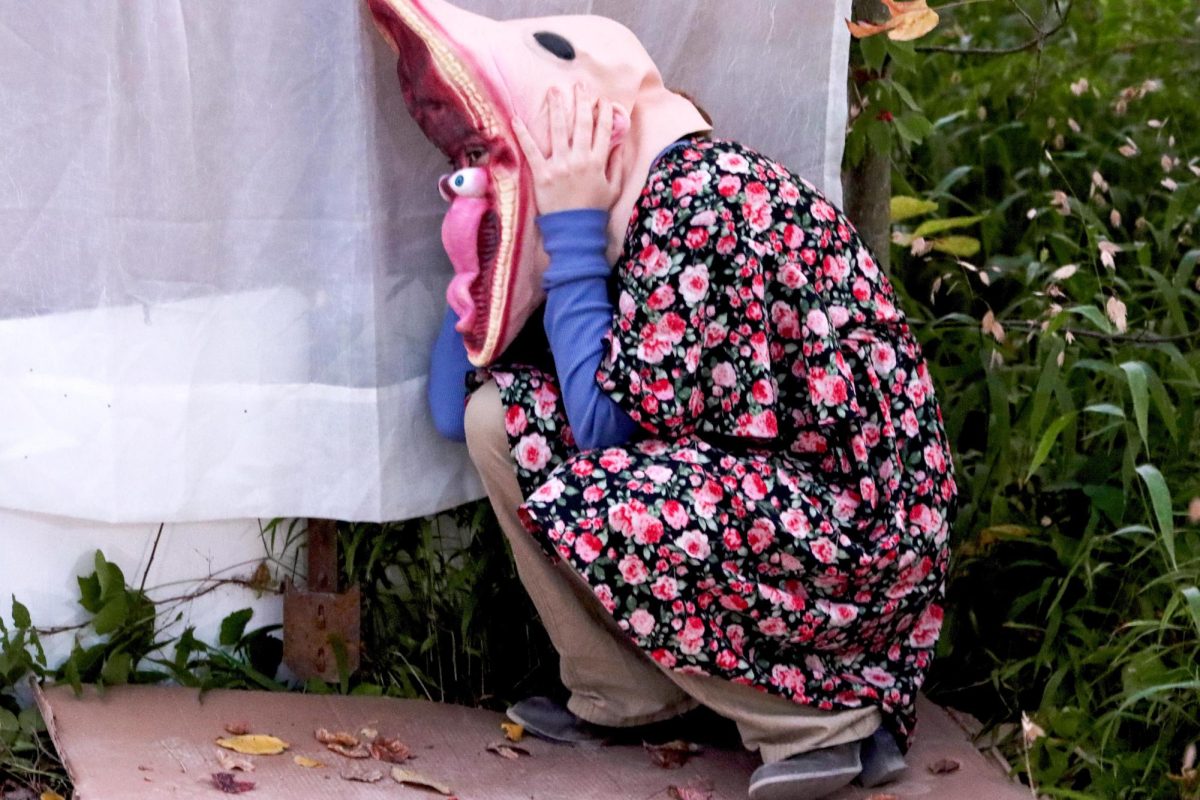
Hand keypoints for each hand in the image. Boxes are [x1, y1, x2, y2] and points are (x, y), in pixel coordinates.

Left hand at [513, 85, 620, 214]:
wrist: (574, 230)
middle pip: (582, 123)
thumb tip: (619, 143)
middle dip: (582, 101)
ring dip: (556, 107)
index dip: (603, 112)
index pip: (603, 130)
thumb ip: (616, 164)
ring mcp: (559, 165)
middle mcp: (579, 159)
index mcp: (598, 161)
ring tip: (554, 90)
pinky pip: (531, 150)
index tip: (602, 99)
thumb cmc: (594, 210)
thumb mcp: (613, 188)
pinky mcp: (542, 173)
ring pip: (558, 129)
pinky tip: (516, 119)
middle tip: (579, 84)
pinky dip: (523, 134)